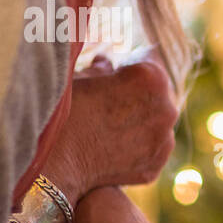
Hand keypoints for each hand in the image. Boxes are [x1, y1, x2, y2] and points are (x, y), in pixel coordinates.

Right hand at [40, 53, 178, 206]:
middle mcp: (167, 107)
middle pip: (157, 91)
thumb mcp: (79, 79)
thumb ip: (100, 68)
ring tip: (109, 125)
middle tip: (109, 98)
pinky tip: (113, 145)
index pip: (149, 57)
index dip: (130, 62)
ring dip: (141, 119)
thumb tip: (105, 62)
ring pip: (157, 121)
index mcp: (151, 77)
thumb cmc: (62, 113)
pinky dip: (137, 145)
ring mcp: (164, 138)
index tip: (117, 68)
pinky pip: (152, 147)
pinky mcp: (156, 163)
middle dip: (138, 92)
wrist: (54, 164)